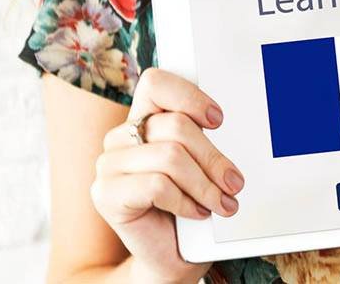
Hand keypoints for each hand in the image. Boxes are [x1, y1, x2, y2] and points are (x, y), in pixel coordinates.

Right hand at [90, 68, 244, 283]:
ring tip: (221, 201)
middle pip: (176, 127)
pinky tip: (195, 212)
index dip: (190, 96)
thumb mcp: (199, 165)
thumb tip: (222, 122)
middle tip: (233, 181)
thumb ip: (201, 138)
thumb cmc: (188, 207)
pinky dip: (186, 201)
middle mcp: (120, 138)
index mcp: (142, 120)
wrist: (171, 256)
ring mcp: (108, 166)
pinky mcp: (106, 194)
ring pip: (171, 157)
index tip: (217, 120)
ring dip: (205, 184)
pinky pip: (157, 186)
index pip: (156, 83)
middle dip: (213, 157)